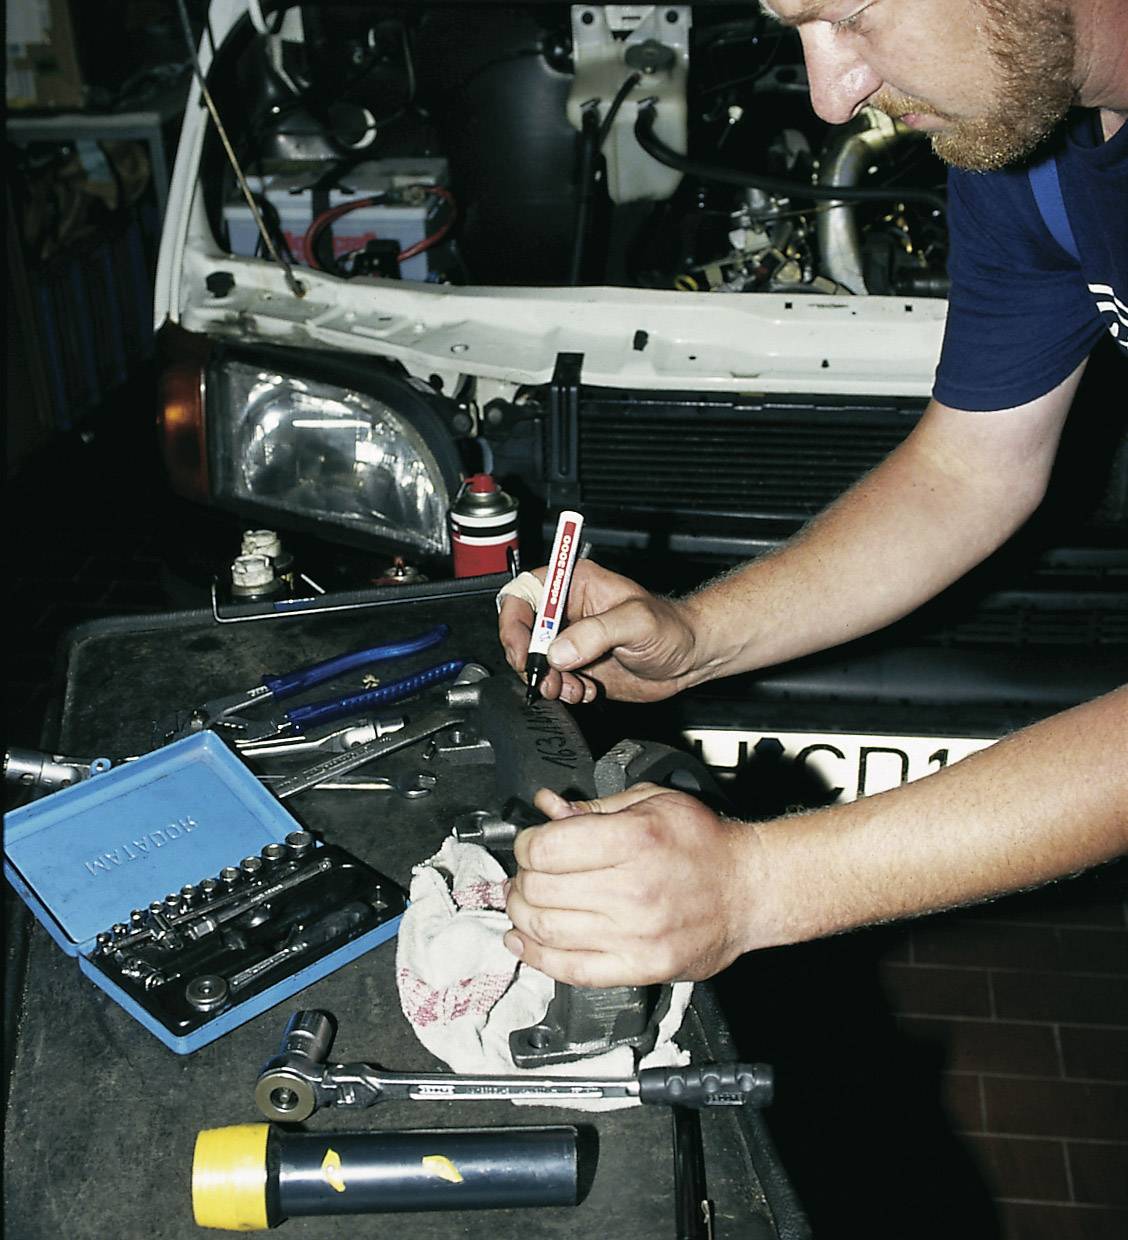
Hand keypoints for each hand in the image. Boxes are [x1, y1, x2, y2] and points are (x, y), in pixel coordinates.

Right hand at [497, 560, 699, 703]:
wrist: (689, 657)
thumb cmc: (671, 626)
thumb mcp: (636, 622)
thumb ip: (596, 633)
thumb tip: (558, 651)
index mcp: (573, 583)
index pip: (524, 595)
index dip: (514, 622)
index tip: (523, 650)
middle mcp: (565, 611)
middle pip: (521, 632)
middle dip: (530, 661)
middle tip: (549, 679)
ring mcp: (569, 640)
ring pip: (533, 662)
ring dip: (548, 681)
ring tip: (575, 688)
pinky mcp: (575, 666)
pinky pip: (552, 681)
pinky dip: (563, 692)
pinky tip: (587, 691)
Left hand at [503, 783, 762, 985]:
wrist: (750, 889)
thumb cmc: (704, 843)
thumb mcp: (652, 801)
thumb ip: (595, 807)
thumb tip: (549, 808)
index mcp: (635, 840)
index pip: (547, 848)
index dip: (526, 844)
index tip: (529, 844)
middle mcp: (634, 890)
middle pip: (540, 889)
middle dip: (520, 879)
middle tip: (524, 874)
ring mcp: (636, 935)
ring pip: (547, 930)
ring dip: (521, 915)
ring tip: (523, 903)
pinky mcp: (640, 968)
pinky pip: (571, 970)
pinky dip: (536, 957)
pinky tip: (522, 942)